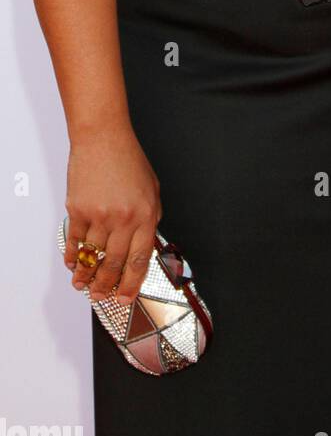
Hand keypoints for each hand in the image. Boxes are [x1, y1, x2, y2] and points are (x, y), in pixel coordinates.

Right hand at [63, 125, 161, 304]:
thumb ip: (149, 218)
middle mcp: (124, 218)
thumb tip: (142, 246)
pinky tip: (73, 264)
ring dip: (86, 275)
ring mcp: (99, 215)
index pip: (140, 260)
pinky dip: (73, 256)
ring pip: (92, 256)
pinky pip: (75, 241)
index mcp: (147, 215)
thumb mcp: (152, 189)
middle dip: (107, 285)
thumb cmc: (128, 160)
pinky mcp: (78, 210)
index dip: (132, 283)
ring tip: (83, 286)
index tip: (126, 296)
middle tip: (102, 296)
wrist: (103, 139)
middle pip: (115, 264)